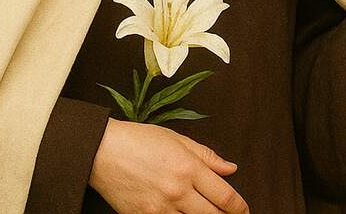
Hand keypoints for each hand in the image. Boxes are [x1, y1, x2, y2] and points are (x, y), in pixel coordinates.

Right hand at [89, 118, 248, 213]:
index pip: (225, 196)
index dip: (239, 207)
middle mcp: (177, 191)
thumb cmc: (138, 140)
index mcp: (188, 168)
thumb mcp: (177, 140)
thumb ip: (207, 156)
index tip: (244, 211)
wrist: (101, 151)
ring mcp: (159, 208)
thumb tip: (230, 169)